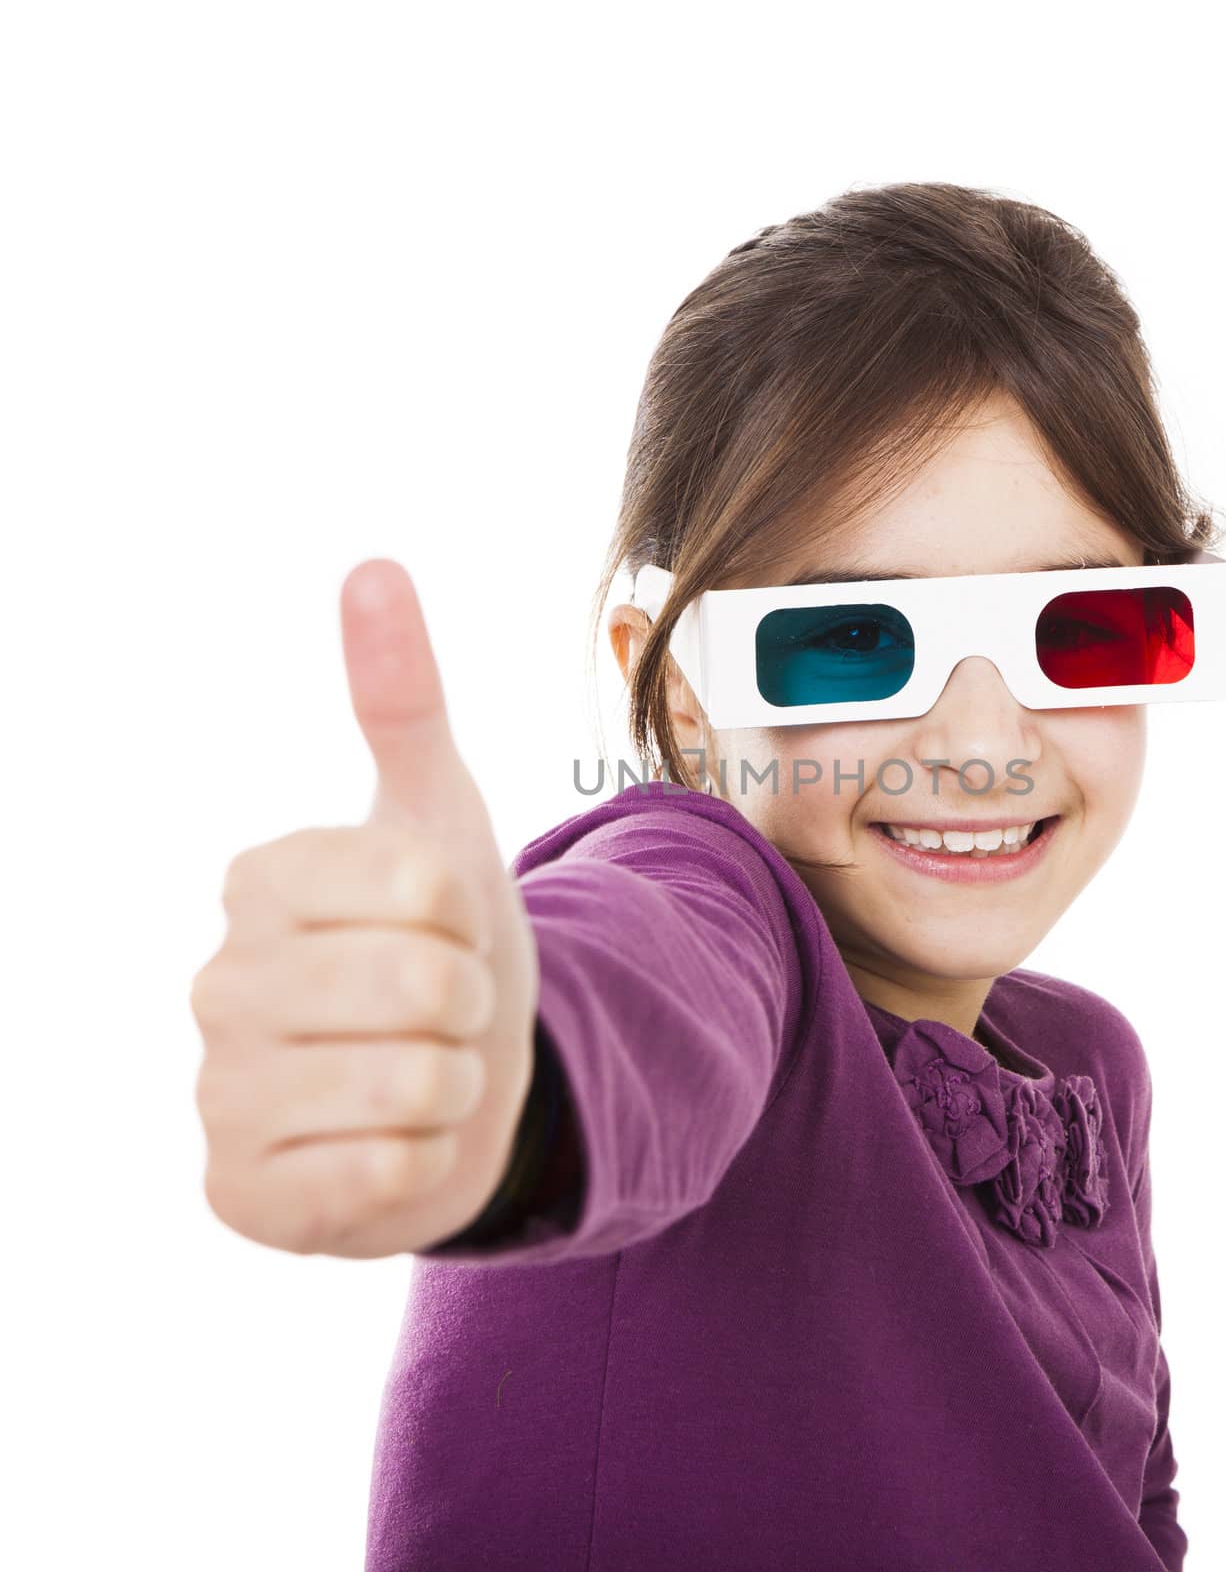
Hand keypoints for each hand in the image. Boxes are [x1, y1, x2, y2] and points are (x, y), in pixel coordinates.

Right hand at [190, 560, 538, 1258]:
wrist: (454, 1075)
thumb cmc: (443, 941)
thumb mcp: (439, 819)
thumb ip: (403, 701)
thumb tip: (373, 566)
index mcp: (260, 880)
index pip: (427, 890)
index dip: (472, 918)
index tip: (442, 928)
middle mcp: (217, 984)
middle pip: (428, 985)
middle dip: (472, 1003)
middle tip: (440, 1008)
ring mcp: (218, 1096)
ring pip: (414, 1085)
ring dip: (455, 1082)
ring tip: (420, 1070)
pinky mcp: (241, 1195)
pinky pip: (384, 1179)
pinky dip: (426, 1160)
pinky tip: (392, 1142)